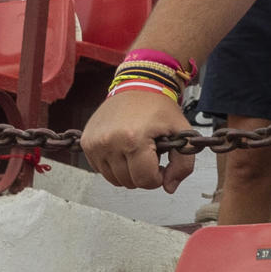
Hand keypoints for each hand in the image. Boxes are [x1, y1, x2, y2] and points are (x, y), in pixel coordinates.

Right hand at [81, 88, 195, 192]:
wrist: (138, 84)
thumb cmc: (159, 107)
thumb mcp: (181, 131)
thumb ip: (184, 163)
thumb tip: (169, 187)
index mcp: (133, 139)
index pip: (145, 180)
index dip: (158, 178)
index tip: (161, 165)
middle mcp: (110, 142)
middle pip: (129, 182)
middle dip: (143, 174)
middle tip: (150, 155)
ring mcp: (95, 143)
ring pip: (114, 179)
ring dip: (128, 171)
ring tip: (137, 151)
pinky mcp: (86, 142)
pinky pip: (101, 169)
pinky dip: (114, 165)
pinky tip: (124, 149)